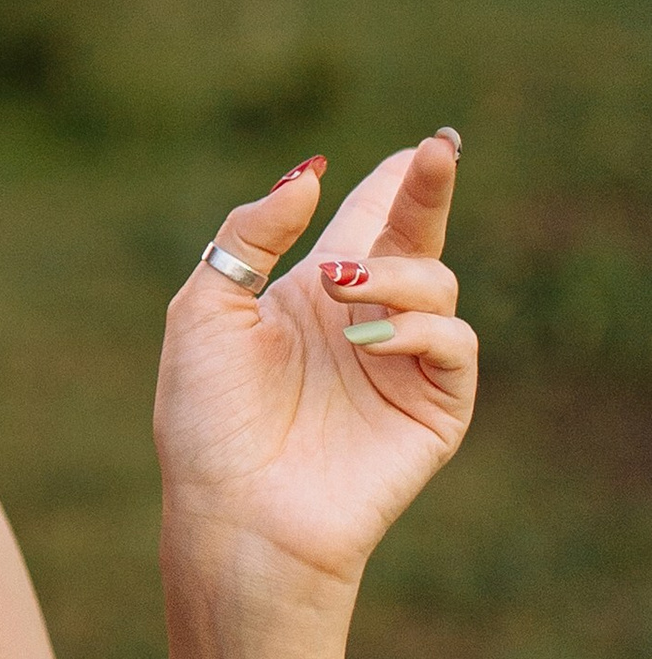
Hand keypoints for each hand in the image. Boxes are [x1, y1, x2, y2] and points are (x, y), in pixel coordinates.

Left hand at [154, 134, 477, 593]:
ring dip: (393, 272)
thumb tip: (308, 175)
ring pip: (437, 283)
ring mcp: (401, 364)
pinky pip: (454, 343)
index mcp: (310, 296)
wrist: (232, 512)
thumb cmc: (206, 421)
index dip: (392, 182)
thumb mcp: (204, 310)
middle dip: (429, 189)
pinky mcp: (433, 408)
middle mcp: (363, 322)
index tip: (415, 145)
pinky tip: (370, 336)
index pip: (365, 222)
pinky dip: (419, 327)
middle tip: (437, 148)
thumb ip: (252, 235)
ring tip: (340, 287)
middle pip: (416, 237)